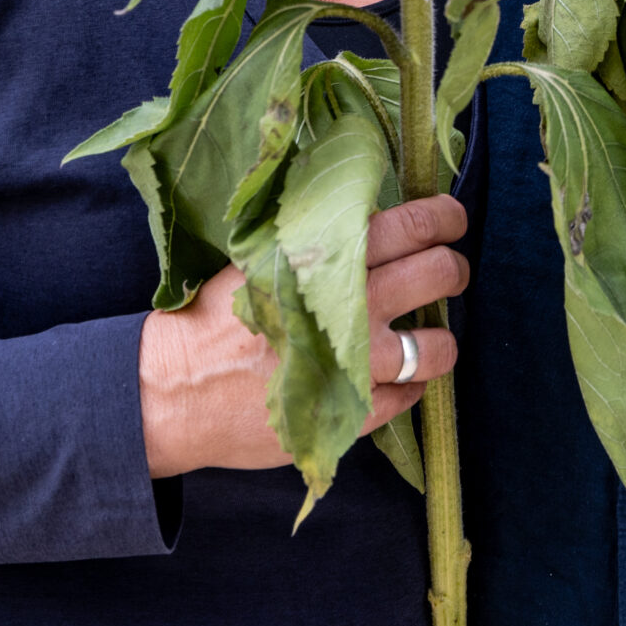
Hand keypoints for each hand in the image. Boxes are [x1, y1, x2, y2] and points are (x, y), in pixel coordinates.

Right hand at [138, 194, 467, 478]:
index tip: (450, 221)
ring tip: (429, 336)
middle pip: (438, 275)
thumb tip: (366, 210)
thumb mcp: (259, 258)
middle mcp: (351, 307)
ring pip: (437, 347)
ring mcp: (354, 365)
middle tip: (447, 272)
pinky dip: (409, 386)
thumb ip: (314, 237)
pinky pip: (409, 397)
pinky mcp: (351, 415)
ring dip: (440, 339)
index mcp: (326, 258)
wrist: (172, 390)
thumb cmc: (214, 317)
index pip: (412, 224)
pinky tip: (391, 378)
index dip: (443, 218)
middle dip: (452, 270)